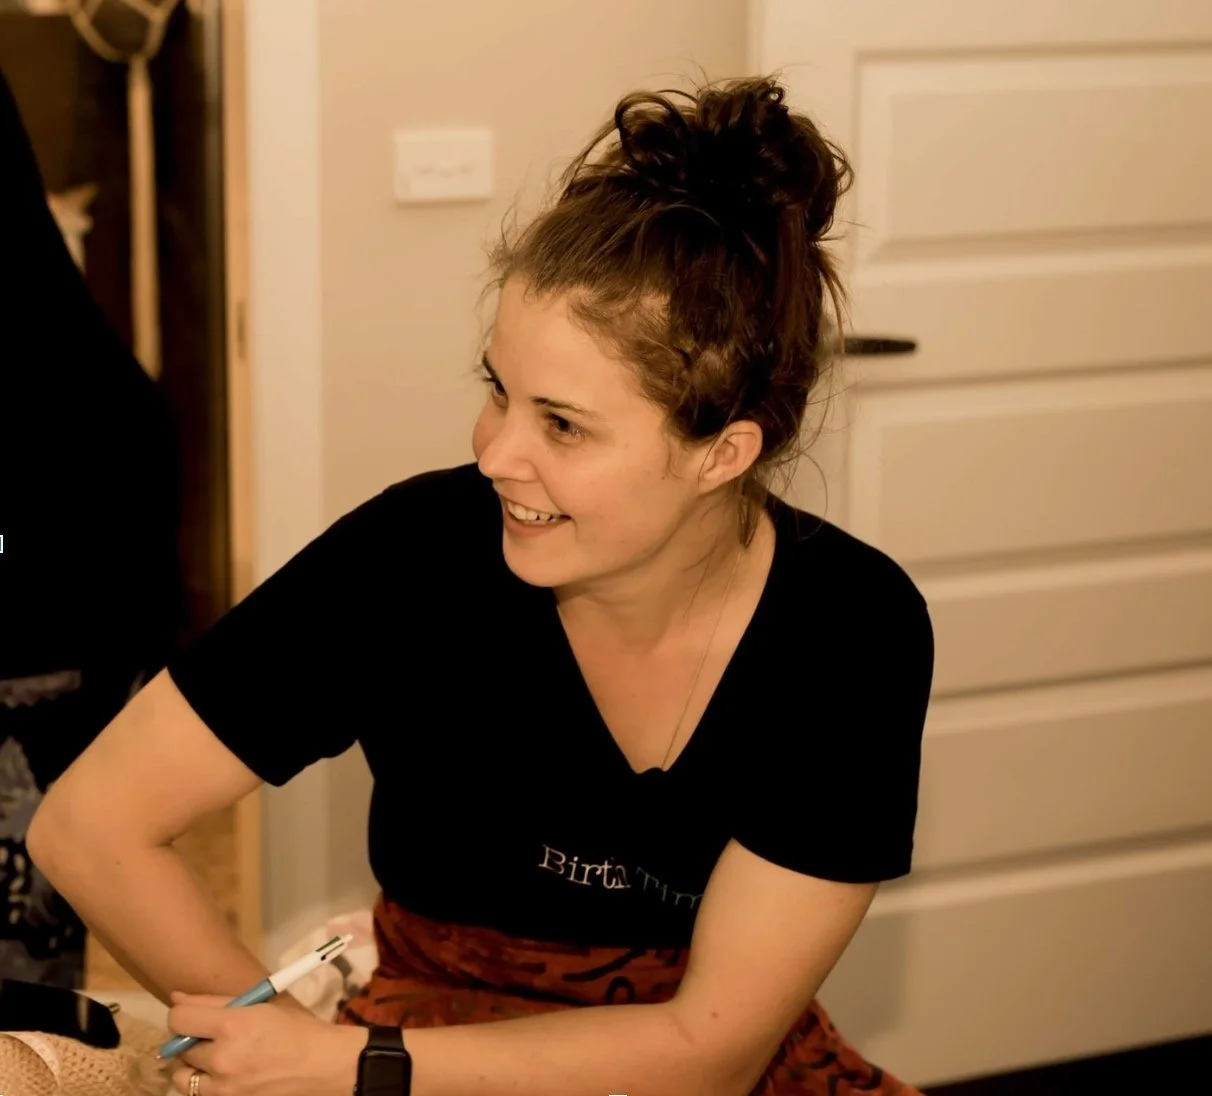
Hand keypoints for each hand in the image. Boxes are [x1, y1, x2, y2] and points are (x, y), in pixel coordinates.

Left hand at [167, 992, 368, 1095]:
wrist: (321, 1065)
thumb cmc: (293, 1028)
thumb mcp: (258, 1005)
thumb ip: (214, 1002)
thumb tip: (176, 999)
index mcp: (231, 1025)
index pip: (178, 1020)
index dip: (182, 1015)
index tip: (194, 1016)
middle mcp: (221, 1058)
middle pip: (178, 1049)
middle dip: (190, 1040)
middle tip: (211, 1036)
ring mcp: (223, 1089)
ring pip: (181, 1078)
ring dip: (191, 1066)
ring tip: (213, 1059)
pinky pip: (200, 1094)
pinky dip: (205, 1084)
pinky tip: (225, 1075)